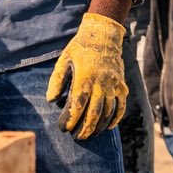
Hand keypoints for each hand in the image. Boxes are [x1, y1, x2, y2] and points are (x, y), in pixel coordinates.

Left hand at [47, 12, 128, 139]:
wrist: (103, 35)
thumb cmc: (80, 48)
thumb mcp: (64, 60)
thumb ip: (57, 80)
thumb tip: (51, 100)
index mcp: (85, 77)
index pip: (78, 104)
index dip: (71, 118)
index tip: (64, 128)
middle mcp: (101, 84)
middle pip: (94, 113)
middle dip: (85, 128)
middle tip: (77, 137)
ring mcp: (113, 86)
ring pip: (108, 112)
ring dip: (99, 126)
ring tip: (90, 134)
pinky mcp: (122, 86)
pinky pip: (120, 107)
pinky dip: (115, 119)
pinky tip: (107, 127)